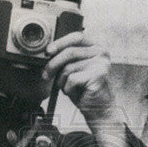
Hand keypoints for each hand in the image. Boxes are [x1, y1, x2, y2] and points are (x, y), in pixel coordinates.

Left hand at [43, 32, 126, 146]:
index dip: (60, 42)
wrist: (99, 109)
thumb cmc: (85, 90)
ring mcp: (101, 63)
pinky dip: (68, 89)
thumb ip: (66, 58)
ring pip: (69, 67)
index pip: (77, 37)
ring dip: (62, 81)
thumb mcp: (74, 69)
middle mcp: (101, 52)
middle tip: (45, 75)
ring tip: (68, 88)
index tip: (48, 51)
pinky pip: (72, 79)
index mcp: (96, 47)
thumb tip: (48, 51)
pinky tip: (76, 93)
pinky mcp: (98, 75)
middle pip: (70, 52)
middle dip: (53, 64)